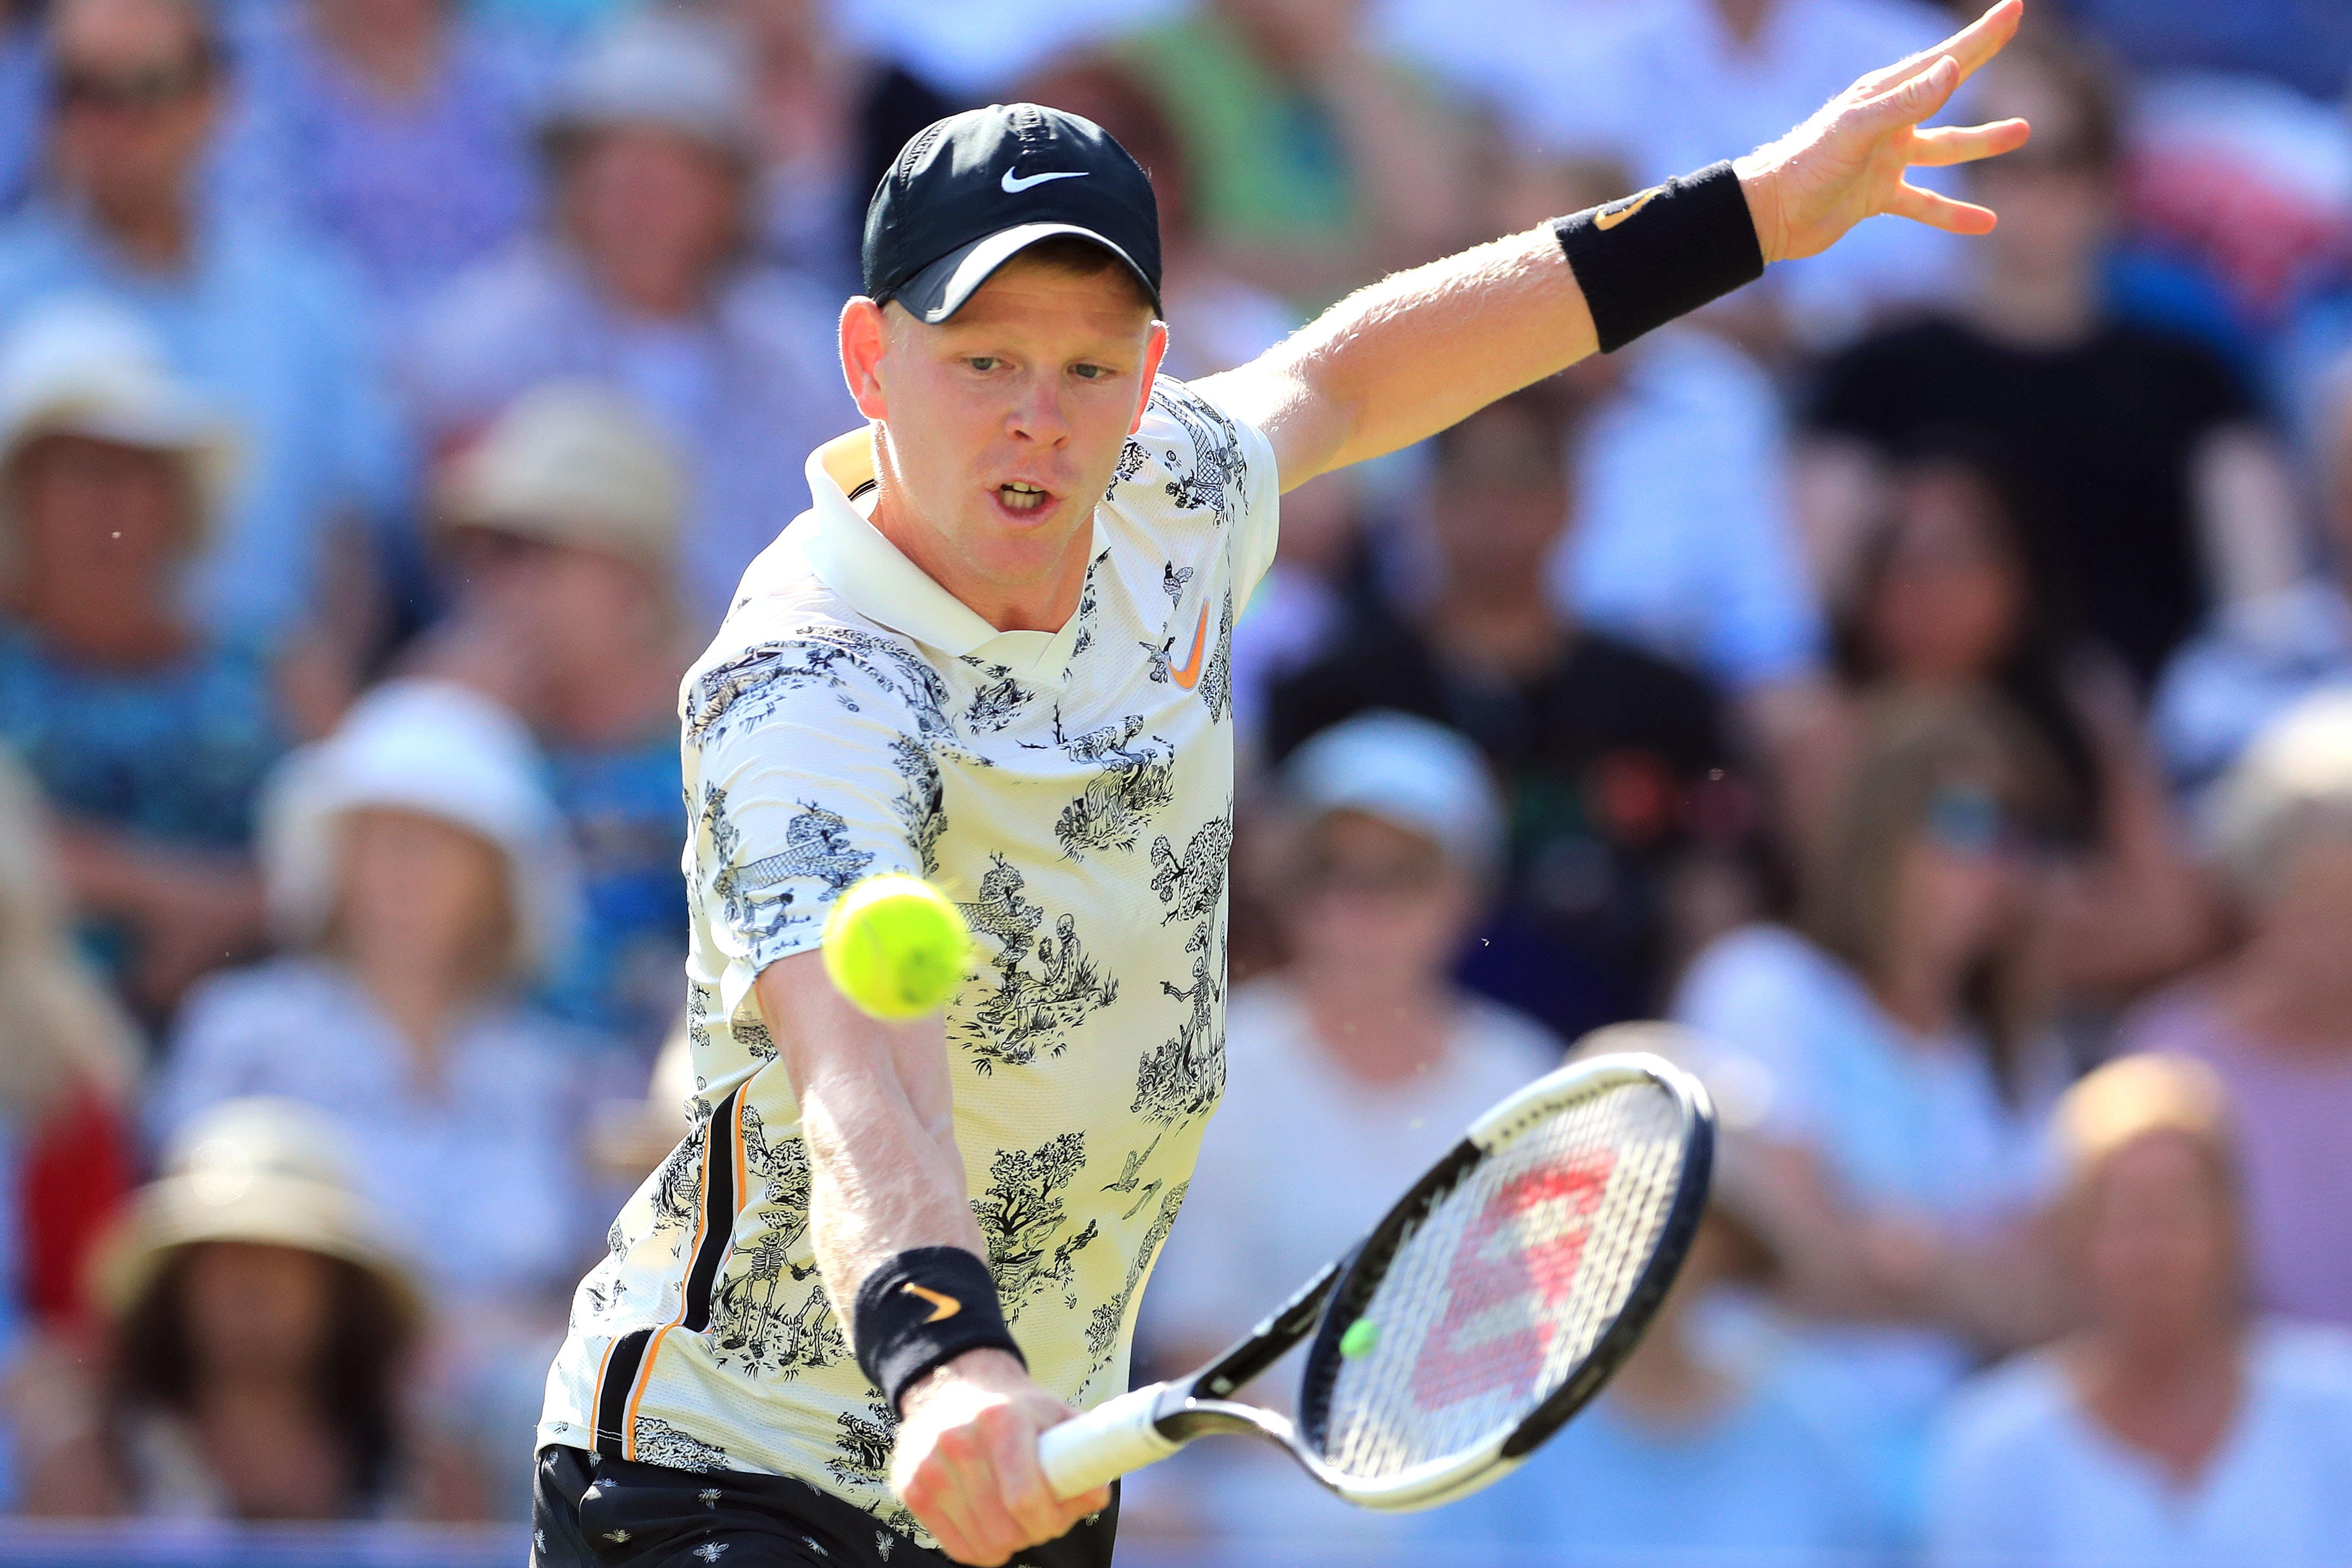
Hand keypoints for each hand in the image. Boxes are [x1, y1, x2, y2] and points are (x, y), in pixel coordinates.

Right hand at [890, 1349, 1109, 1565]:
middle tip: (1040, 1518)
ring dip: (1008, 1542)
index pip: (1025, 1498)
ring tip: (1015, 1517)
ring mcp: (928, 1467)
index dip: (1051, 1520)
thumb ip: (1081, 1454)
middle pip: (1004, 1529)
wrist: (951, 1385)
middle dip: (1032, 1532)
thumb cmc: (1013, 1407)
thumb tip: (1097, 1496)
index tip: (1060, 1517)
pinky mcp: (911, 1488)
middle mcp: (957, 1442)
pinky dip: (980, 1547)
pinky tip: (989, 1524)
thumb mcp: (1053, 1416)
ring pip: (982, 1545)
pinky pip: (957, 1548)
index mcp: (1000, 1419)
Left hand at [1734, 0, 2031, 264]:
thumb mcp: (1857, 131)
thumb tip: (1953, 68)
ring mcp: (1885, 159)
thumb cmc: (1806, 166)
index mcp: (1883, 97)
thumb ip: (1905, 102)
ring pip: (1944, 148)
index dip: (1980, 37)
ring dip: (1981, 141)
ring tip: (2022, 131)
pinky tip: (1986, 221)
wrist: (1769, 215)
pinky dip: (1953, 212)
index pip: (1943, 59)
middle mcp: (1888, 122)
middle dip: (1979, 59)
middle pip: (1946, 88)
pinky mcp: (1878, 196)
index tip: (2014, 10)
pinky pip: (1925, 202)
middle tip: (2013, 33)